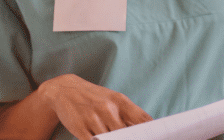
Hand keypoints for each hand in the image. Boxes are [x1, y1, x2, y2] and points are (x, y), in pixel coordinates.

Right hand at [37, 74, 151, 138]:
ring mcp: (93, 119)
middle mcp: (108, 109)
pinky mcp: (80, 128)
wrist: (64, 89)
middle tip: (131, 139)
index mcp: (121, 101)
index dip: (151, 133)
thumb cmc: (94, 97)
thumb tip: (148, 130)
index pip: (143, 121)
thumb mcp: (114, 100)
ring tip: (112, 137)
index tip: (158, 139)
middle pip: (127, 135)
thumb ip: (129, 115)